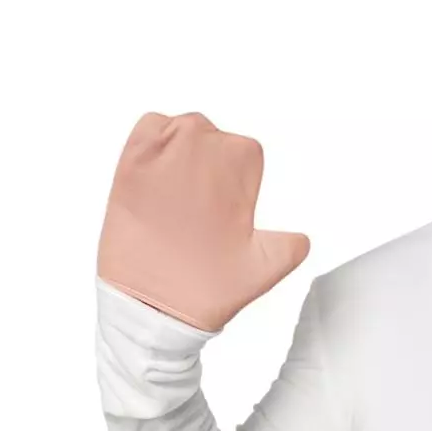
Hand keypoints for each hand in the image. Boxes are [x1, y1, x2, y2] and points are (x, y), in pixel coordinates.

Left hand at [95, 111, 309, 332]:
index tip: (224, 211)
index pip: (245, 154)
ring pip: (182, 131)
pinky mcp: (132, 158)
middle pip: (212, 139)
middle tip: (200, 210)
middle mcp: (202, 144)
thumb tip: (299, 239)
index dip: (237, 184)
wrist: (150, 303)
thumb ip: (291, 247)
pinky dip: (155, 145)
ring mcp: (164, 148)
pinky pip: (150, 128)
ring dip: (183, 156)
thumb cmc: (203, 286)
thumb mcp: (263, 270)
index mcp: (239, 162)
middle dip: (209, 169)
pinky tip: (157, 179)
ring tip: (178, 197)